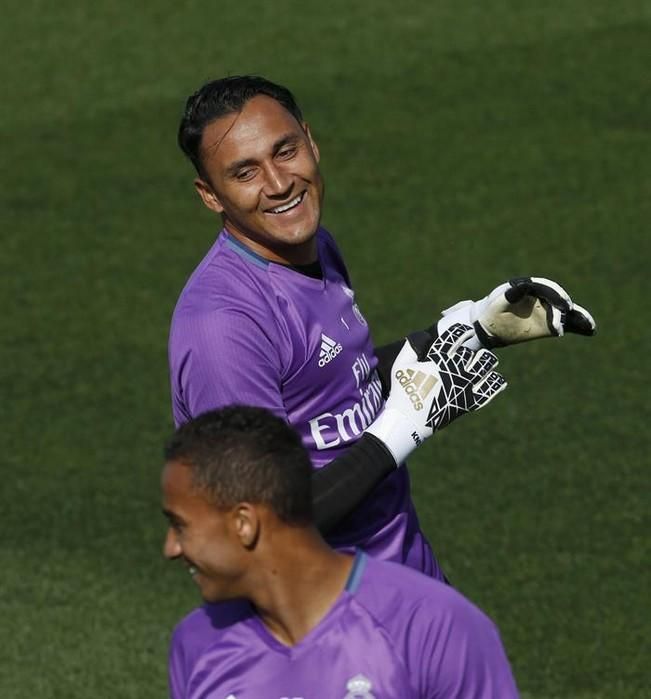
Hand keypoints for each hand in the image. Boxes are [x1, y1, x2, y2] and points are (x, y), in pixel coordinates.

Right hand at [366, 324, 506, 464]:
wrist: (408, 422)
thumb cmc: (402, 393)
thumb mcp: (400, 366)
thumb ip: (411, 347)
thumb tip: (422, 335)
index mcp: (438, 359)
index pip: (454, 338)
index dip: (462, 332)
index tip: (466, 331)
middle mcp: (454, 369)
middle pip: (472, 353)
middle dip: (473, 351)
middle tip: (473, 353)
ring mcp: (463, 385)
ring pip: (485, 366)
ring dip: (488, 361)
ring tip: (488, 361)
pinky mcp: (468, 402)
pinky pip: (488, 391)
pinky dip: (496, 384)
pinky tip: (499, 380)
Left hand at [438, 277, 595, 349]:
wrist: (489, 326)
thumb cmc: (491, 313)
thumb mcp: (497, 304)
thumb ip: (509, 295)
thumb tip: (523, 286)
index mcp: (527, 287)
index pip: (544, 288)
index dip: (554, 295)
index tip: (561, 305)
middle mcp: (539, 296)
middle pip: (556, 299)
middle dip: (562, 308)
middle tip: (564, 320)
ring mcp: (545, 309)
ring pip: (565, 311)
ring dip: (578, 317)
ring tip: (590, 326)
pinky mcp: (548, 322)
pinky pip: (565, 323)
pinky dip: (577, 326)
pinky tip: (589, 331)